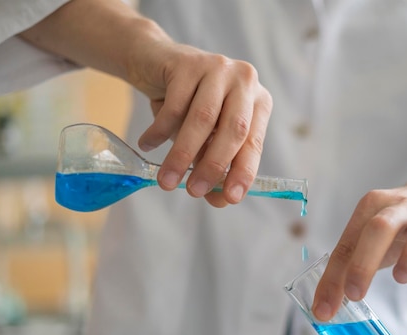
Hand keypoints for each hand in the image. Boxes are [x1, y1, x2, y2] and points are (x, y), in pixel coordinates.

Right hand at [131, 42, 272, 206]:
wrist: (155, 62)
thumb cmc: (188, 106)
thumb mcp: (205, 138)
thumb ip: (214, 167)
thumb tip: (220, 201)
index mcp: (258, 102)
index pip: (254, 143)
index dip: (243, 172)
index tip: (231, 198)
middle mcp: (245, 81)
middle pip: (233, 131)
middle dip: (213, 166)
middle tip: (194, 192)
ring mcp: (218, 68)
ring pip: (203, 119)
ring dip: (183, 154)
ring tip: (166, 180)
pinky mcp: (188, 61)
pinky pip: (174, 105)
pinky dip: (159, 131)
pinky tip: (147, 144)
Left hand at [311, 148, 406, 320]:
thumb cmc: (399, 225)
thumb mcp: (369, 241)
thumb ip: (347, 269)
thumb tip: (324, 308)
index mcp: (371, 208)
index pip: (347, 244)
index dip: (334, 278)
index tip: (324, 309)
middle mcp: (400, 205)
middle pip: (379, 227)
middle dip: (364, 262)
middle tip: (356, 294)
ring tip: (403, 277)